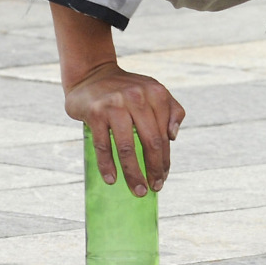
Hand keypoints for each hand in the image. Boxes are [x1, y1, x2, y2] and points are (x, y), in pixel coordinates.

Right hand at [66, 66, 186, 193]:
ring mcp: (115, 105)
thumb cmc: (127, 89)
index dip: (165, 159)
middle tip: (153, 188)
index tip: (162, 177)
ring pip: (127, 147)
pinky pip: (103, 145)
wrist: (92, 74)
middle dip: (153, 170)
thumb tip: (173, 136)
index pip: (164, 135)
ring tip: (137, 190)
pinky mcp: (95, 113)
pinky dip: (107, 165)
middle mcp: (137, 97)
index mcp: (156, 93)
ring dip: (133, 173)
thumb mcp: (153, 92)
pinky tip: (112, 180)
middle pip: (150, 142)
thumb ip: (171, 110)